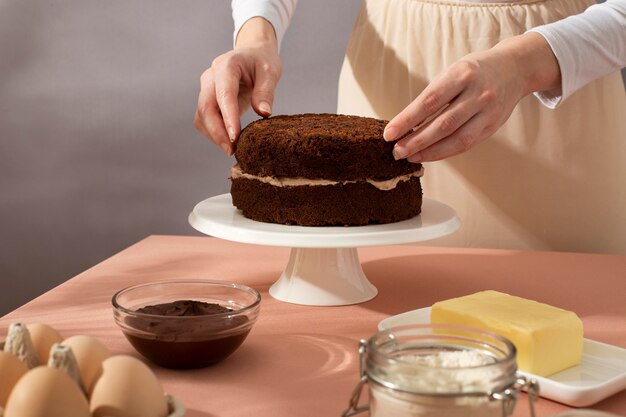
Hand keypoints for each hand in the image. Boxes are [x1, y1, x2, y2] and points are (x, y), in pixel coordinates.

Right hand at [194, 17, 280, 155]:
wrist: (252, 53)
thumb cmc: (261, 61)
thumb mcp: (270, 72)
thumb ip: (266, 91)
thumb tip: (264, 113)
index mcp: (226, 66)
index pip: (224, 94)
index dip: (228, 117)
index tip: (235, 137)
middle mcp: (211, 77)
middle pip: (206, 108)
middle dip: (218, 132)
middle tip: (233, 151)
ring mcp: (206, 88)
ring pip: (202, 117)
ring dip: (214, 135)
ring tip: (233, 149)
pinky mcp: (206, 99)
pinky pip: (204, 120)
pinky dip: (213, 133)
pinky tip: (228, 141)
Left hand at [383, 33, 560, 161]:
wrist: (515, 68)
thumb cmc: (474, 71)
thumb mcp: (453, 72)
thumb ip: (433, 95)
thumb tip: (405, 124)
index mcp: (462, 74)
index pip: (429, 101)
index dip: (407, 120)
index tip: (389, 133)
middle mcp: (478, 93)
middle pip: (443, 123)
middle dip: (416, 141)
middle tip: (396, 152)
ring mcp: (488, 111)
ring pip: (456, 138)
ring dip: (429, 151)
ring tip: (409, 156)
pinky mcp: (493, 126)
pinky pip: (467, 144)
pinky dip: (445, 152)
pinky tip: (428, 155)